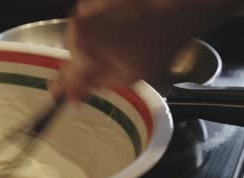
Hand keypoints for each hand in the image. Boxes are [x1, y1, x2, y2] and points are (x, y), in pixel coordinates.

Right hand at [50, 0, 214, 100]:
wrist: (177, 6)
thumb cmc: (157, 40)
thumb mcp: (128, 76)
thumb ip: (97, 85)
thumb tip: (79, 94)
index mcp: (82, 46)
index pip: (67, 78)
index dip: (70, 93)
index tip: (73, 100)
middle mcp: (78, 25)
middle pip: (73, 56)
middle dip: (86, 68)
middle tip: (105, 75)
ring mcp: (87, 8)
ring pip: (82, 39)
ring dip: (94, 49)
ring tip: (121, 52)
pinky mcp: (97, 0)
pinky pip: (91, 23)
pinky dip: (101, 32)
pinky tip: (123, 35)